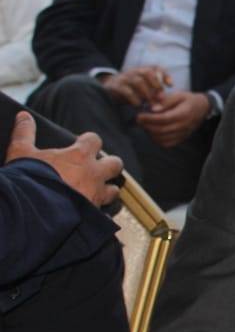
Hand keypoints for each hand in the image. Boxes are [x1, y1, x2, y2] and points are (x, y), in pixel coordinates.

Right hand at [6, 111, 122, 205]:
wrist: (32, 211)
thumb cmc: (28, 178)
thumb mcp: (21, 152)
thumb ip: (24, 133)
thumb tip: (24, 116)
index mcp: (80, 156)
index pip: (95, 140)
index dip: (89, 141)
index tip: (82, 143)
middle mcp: (94, 174)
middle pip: (115, 164)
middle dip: (110, 164)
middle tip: (97, 167)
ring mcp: (96, 195)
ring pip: (114, 191)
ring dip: (107, 189)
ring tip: (97, 191)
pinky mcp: (94, 215)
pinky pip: (105, 215)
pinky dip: (101, 214)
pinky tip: (93, 214)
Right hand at [98, 66, 169, 106]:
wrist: (109, 88)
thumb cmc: (132, 90)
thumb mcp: (145, 89)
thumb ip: (155, 91)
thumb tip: (164, 98)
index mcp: (142, 71)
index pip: (156, 67)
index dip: (165, 75)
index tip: (171, 86)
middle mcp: (133, 72)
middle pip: (147, 72)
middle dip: (156, 85)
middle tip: (161, 98)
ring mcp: (124, 77)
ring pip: (138, 81)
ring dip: (147, 94)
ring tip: (151, 104)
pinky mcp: (115, 86)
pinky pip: (126, 90)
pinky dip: (134, 98)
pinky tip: (138, 105)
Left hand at [135, 91, 209, 147]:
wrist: (203, 108)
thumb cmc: (189, 100)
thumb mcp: (179, 95)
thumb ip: (165, 101)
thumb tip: (152, 108)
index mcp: (183, 113)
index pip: (164, 119)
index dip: (149, 118)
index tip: (139, 115)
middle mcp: (184, 126)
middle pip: (161, 130)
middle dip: (147, 126)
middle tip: (138, 120)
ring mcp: (183, 134)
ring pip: (163, 139)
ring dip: (150, 133)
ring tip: (145, 125)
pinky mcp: (181, 138)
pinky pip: (167, 144)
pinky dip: (157, 140)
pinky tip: (153, 132)